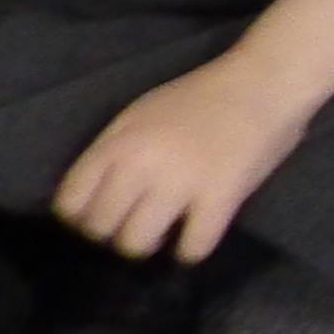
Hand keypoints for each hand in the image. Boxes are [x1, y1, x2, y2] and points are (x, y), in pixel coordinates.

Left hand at [56, 53, 313, 262]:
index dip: (82, 217)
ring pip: (137, 244)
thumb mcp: (139, 114)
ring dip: (150, 244)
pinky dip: (191, 250)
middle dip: (115, 232)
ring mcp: (180, 183)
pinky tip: (196, 236)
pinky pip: (192, 247)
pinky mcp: (220, 198)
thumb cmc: (200, 97)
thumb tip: (94, 196)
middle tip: (139, 224)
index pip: (71, 202)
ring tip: (167, 231)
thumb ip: (113, 150)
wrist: (262, 83)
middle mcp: (140, 165)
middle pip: (101, 229)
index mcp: (117, 142)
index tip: (103, 216)